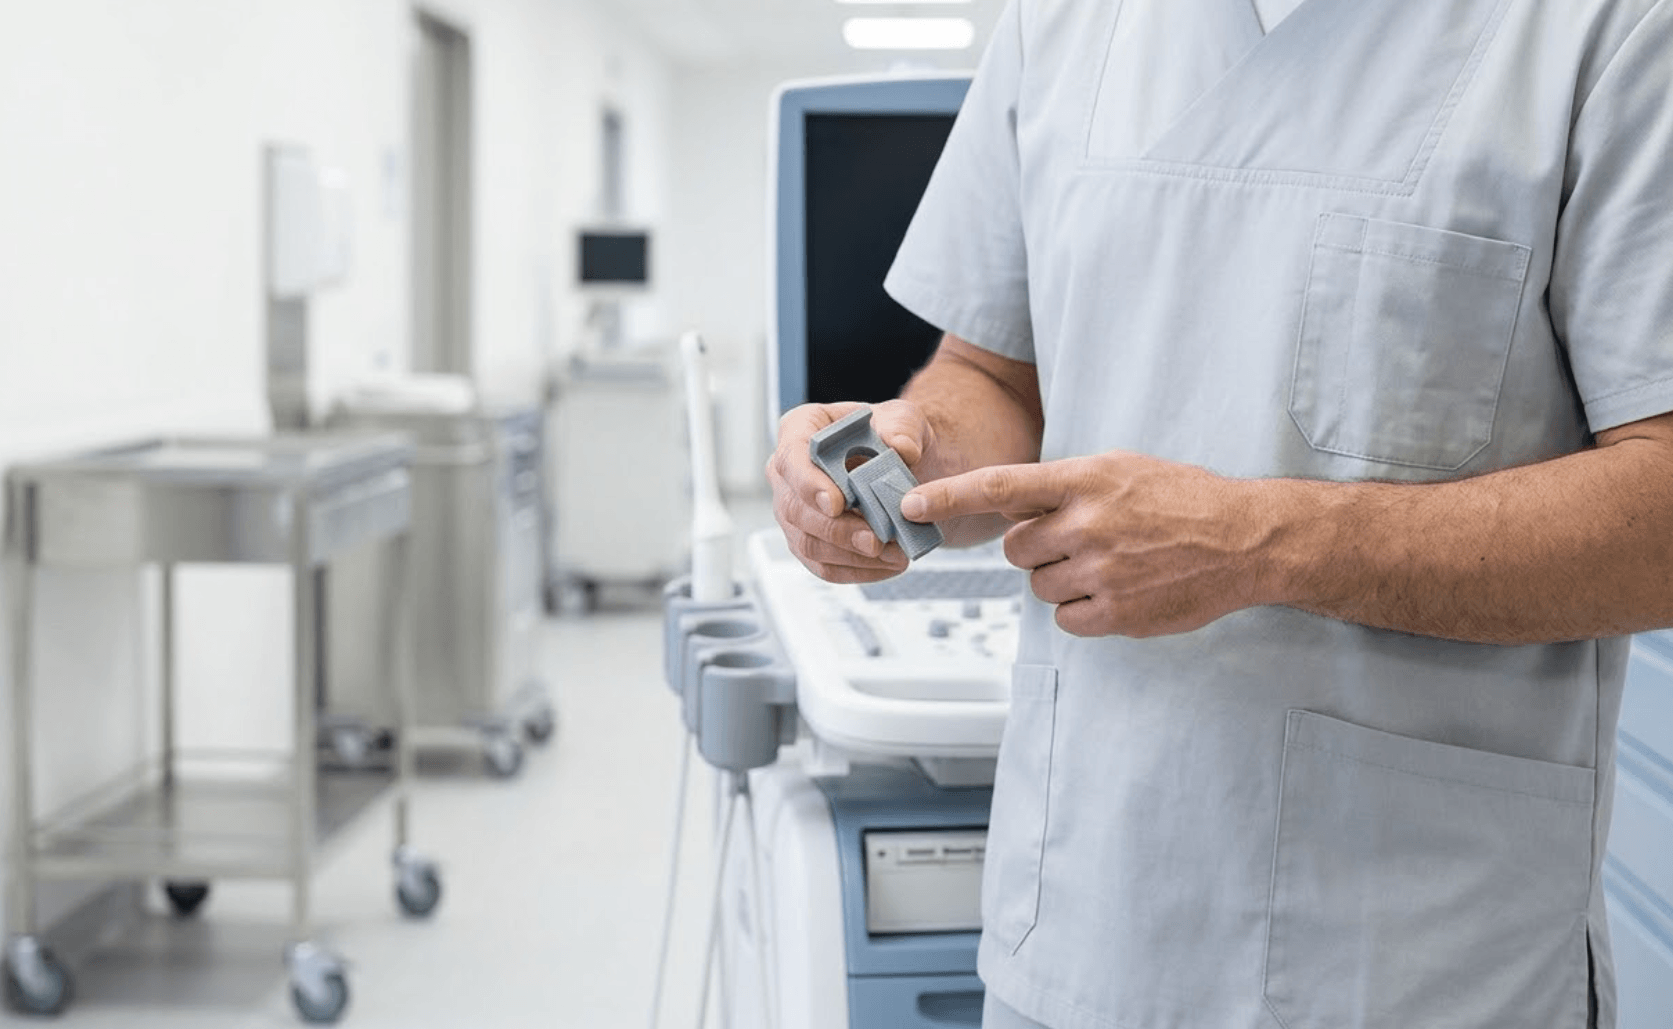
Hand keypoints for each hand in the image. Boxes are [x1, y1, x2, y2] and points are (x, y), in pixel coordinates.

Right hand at [766, 400, 936, 582]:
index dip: (809, 484)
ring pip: (808, 543)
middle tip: (875, 540)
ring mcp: (795, 511)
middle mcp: (789, 474)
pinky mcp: (809, 542)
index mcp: (801, 430)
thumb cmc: (890, 435)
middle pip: (796, 509)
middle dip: (838, 530)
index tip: (837, 503)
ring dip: (851, 555)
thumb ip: (903, 427)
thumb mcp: (904, 419)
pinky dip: (858, 570)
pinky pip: (824, 566)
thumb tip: (902, 448)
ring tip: (892, 554)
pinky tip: (887, 565)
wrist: (900, 466)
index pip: (791, 458)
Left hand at [901, 452, 1268, 636]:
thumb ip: (1063, 485)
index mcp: (1086, 480)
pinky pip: (1064, 618)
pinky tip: (1115, 591)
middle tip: (1079, 540)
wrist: (1245, 539)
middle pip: (1016, 548)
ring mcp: (1102, 570)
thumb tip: (1010, 503)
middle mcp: (1087, 524)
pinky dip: (1080, 610)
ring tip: (1109, 564)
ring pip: (1038, 585)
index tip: (909, 505)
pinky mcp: (1117, 612)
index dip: (949, 497)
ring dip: (1061, 579)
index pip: (1000, 486)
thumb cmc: (1183, 499)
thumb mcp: (1121, 469)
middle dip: (1037, 547)